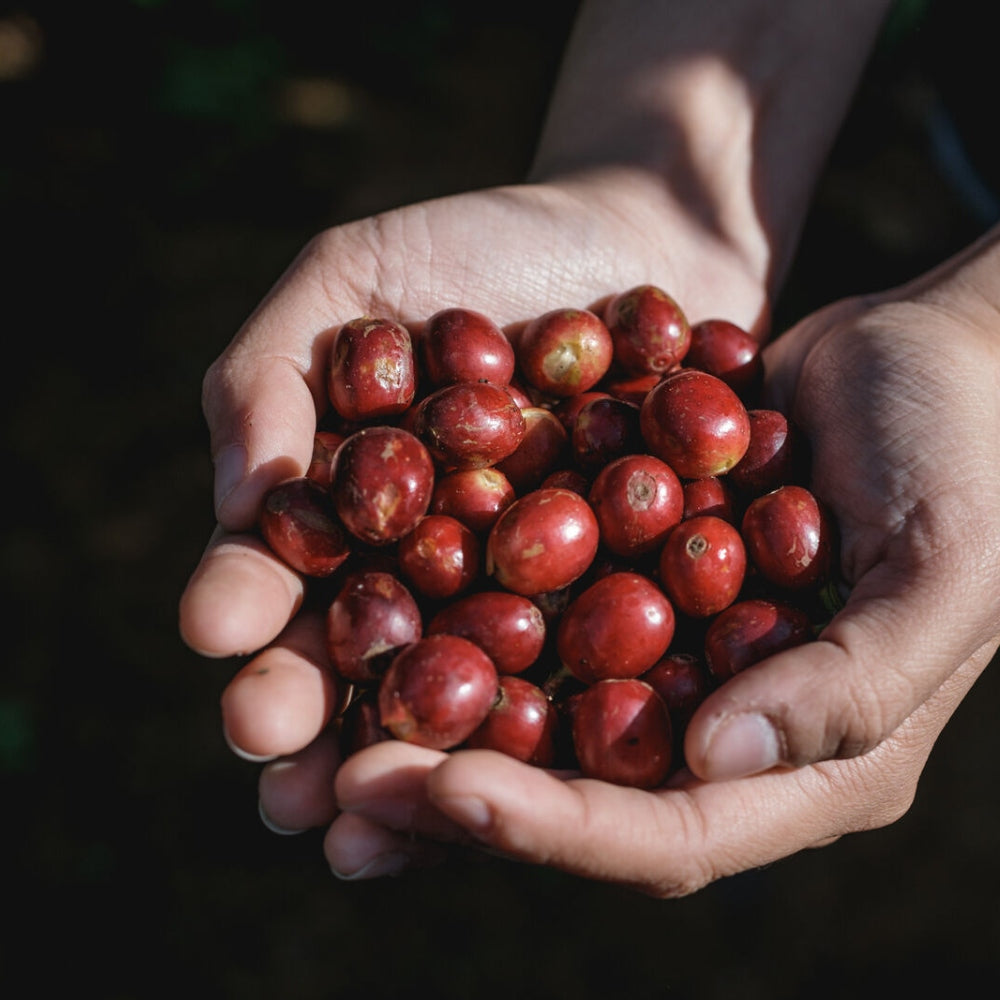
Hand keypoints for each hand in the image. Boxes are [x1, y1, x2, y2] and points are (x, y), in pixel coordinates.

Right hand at [176, 172, 768, 841]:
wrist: (644, 238)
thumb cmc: (485, 243)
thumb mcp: (355, 273)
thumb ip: (273, 368)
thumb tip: (238, 501)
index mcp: (350, 503)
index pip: (280, 570)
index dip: (246, 606)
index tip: (219, 636)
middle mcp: (426, 567)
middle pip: (360, 656)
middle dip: (317, 717)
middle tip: (284, 781)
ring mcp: (524, 596)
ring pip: (462, 694)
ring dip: (416, 762)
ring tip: (370, 828)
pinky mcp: (624, 605)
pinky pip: (587, 672)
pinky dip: (554, 727)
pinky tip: (525, 787)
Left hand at [321, 230, 999, 895]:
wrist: (937, 359)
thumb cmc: (968, 465)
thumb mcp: (941, 577)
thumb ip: (849, 684)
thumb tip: (716, 758)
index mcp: (805, 762)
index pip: (668, 837)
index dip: (555, 828)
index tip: (444, 794)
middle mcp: (723, 729)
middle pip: (577, 796)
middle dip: (460, 797)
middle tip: (340, 786)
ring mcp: (672, 655)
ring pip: (534, 716)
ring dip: (430, 724)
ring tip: (319, 725)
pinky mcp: (633, 579)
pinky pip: (534, 617)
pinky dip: (456, 619)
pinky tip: (370, 610)